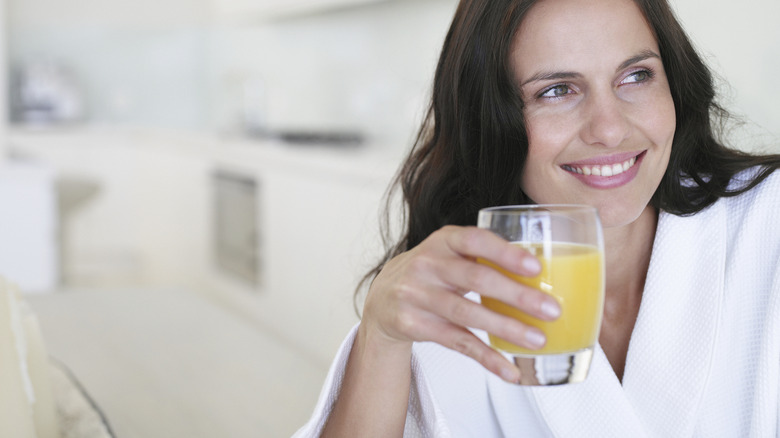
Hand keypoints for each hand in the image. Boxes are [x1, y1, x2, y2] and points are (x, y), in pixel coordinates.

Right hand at [360, 225, 560, 382]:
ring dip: (507, 328)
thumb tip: (541, 278)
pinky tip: (509, 369)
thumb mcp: (450, 254)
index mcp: (443, 240)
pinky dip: (486, 357)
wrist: (383, 298)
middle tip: (551, 310)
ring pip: (467, 314)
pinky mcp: (414, 324)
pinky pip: (456, 342)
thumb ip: (484, 258)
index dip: (505, 253)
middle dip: (517, 296)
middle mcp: (427, 264)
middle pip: (476, 279)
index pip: (475, 240)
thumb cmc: (431, 273)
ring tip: (537, 339)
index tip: (535, 268)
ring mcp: (417, 295)